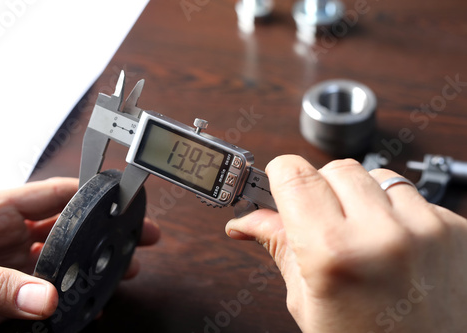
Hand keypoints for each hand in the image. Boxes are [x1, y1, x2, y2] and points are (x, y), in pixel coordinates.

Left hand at [0, 178, 159, 331]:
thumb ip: (0, 287)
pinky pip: (48, 284)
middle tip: (138, 235)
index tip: (122, 201)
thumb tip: (46, 299)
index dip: (93, 195)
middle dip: (105, 230)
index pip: (57, 193)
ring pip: (63, 255)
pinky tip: (88, 301)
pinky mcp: (9, 285)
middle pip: (70, 223)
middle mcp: (10, 232)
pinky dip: (69, 291)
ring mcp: (12, 259)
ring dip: (94, 262)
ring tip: (126, 268)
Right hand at [226, 155, 466, 332]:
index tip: (280, 185)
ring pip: (374, 175)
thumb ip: (279, 246)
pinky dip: (393, 211)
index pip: (294, 174)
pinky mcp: (453, 227)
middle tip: (321, 223)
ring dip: (360, 197)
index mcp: (333, 253)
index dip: (280, 176)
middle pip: (334, 168)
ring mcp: (424, 227)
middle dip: (320, 189)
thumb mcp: (306, 302)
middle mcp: (382, 233)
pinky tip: (391, 243)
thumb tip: (248, 220)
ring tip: (361, 236)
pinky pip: (408, 195)